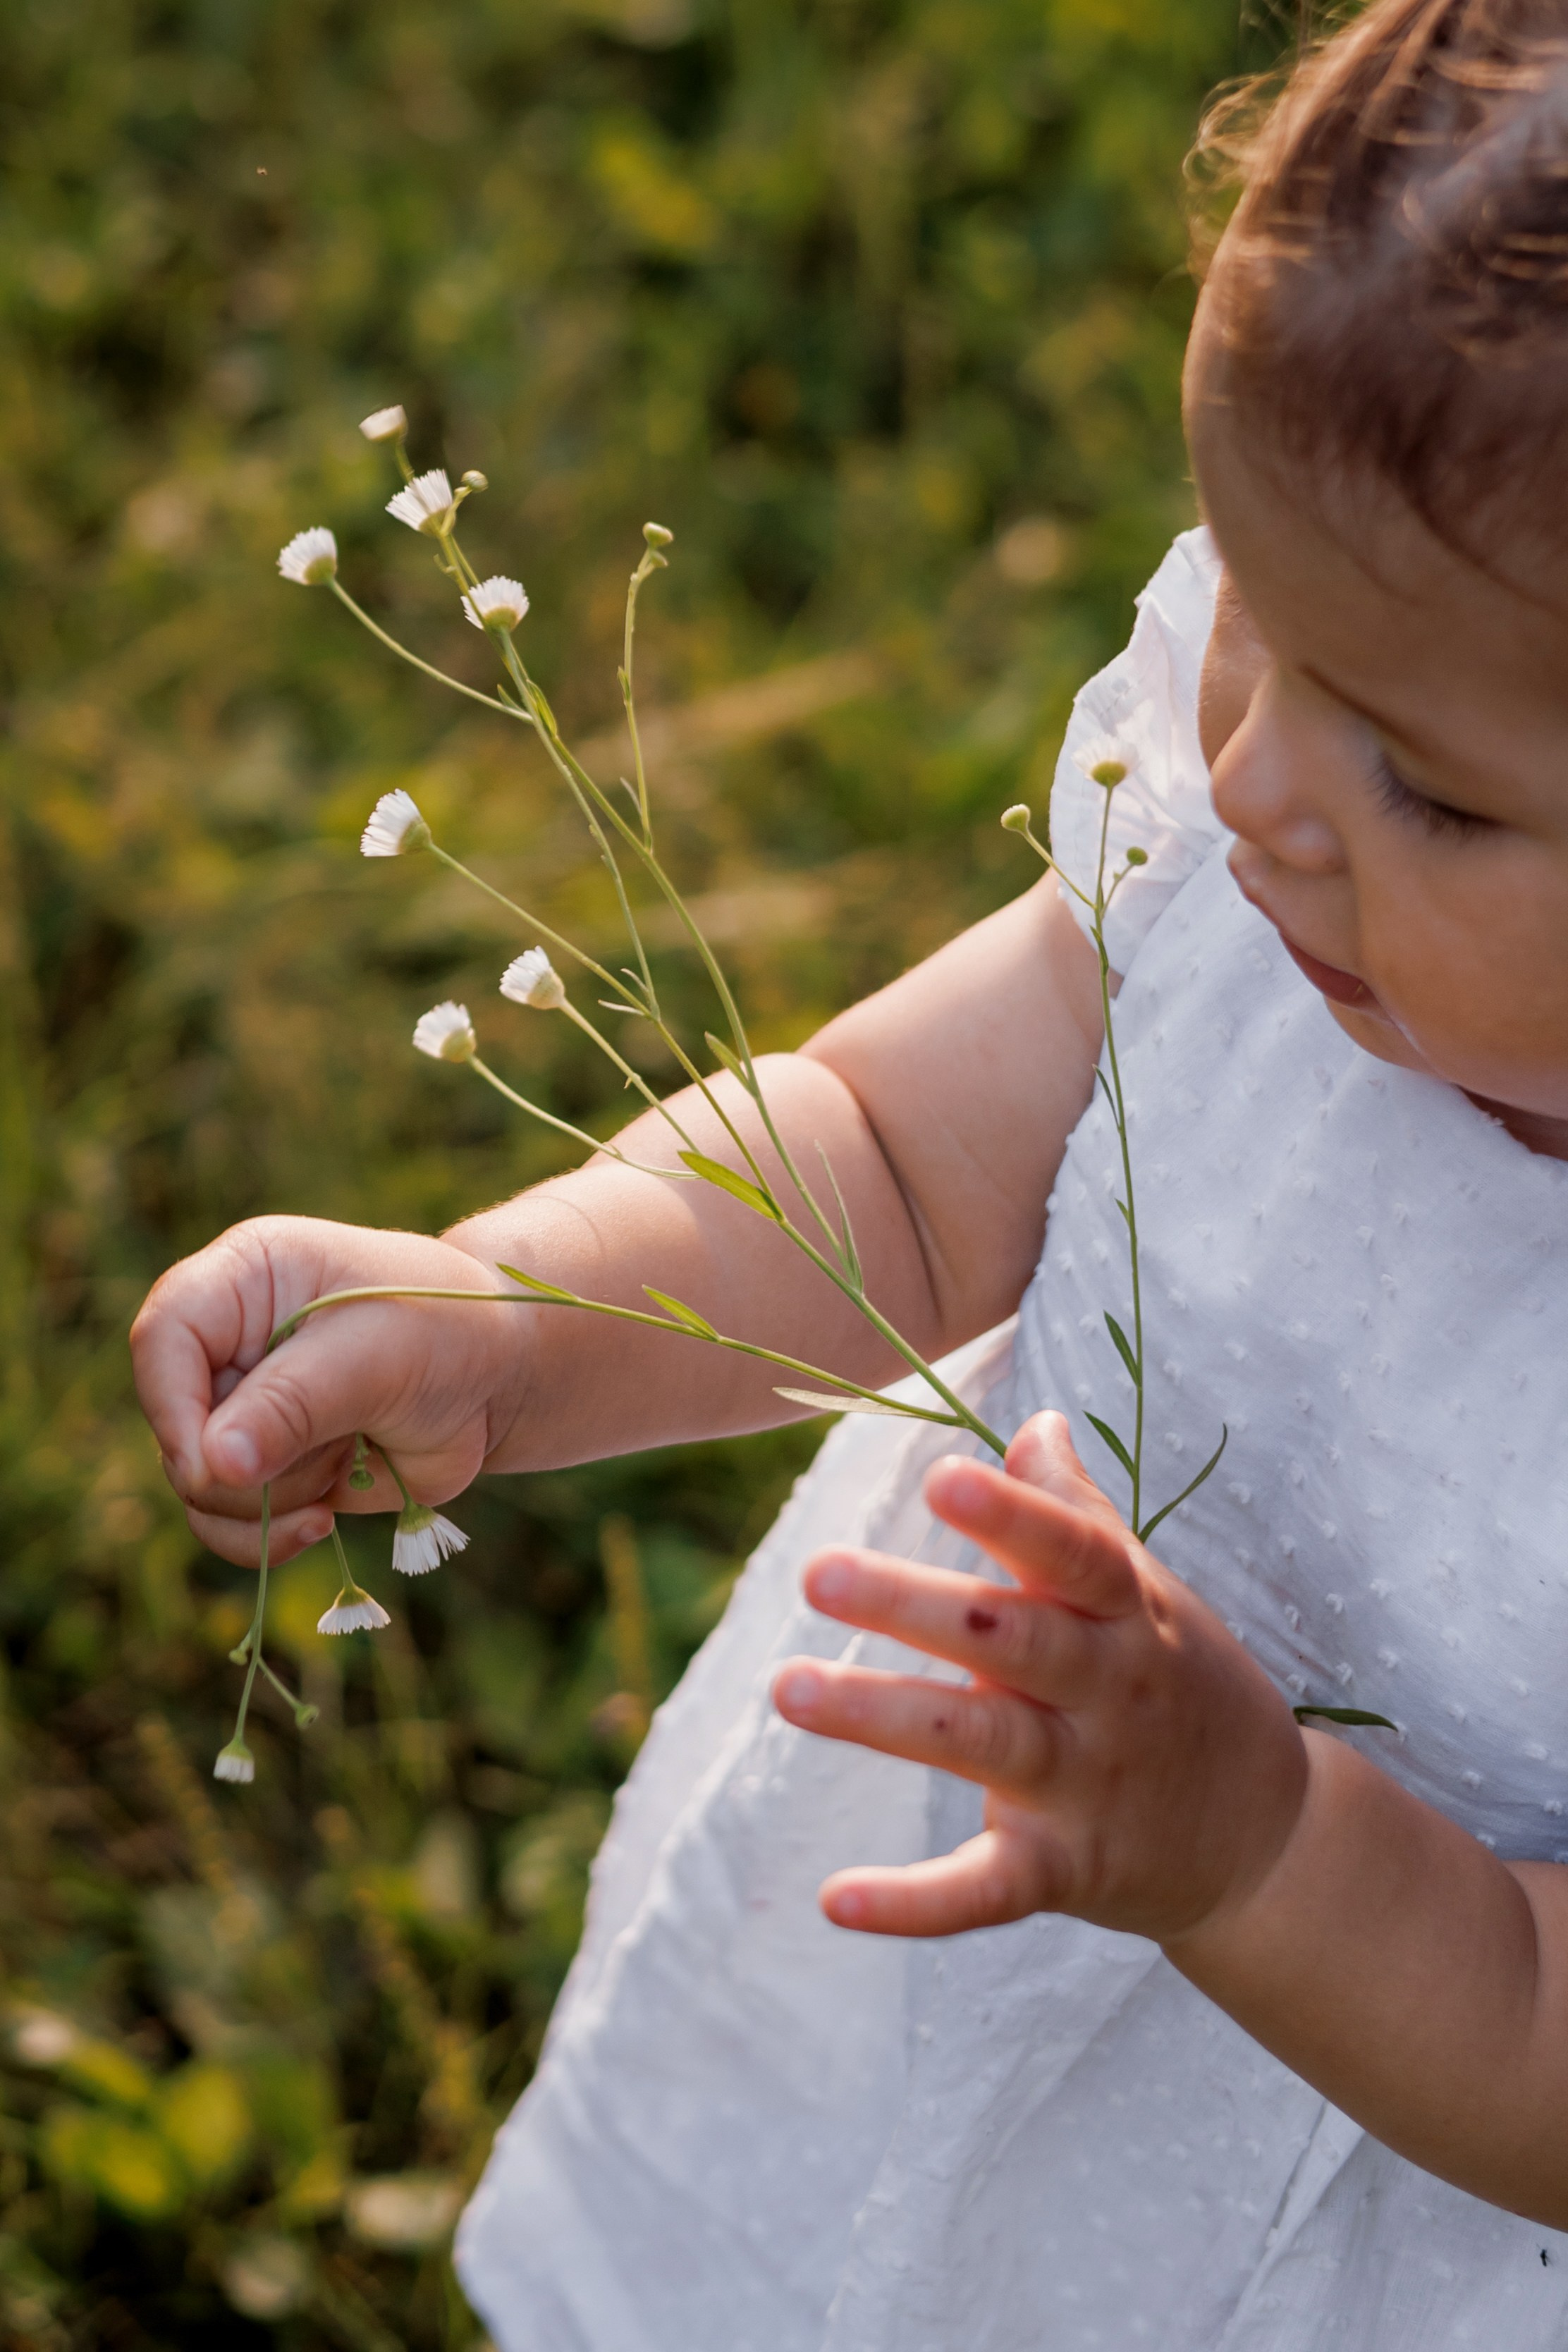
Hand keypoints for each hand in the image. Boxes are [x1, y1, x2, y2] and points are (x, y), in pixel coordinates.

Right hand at [131, 1215, 526, 1565]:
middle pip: (176, 1426)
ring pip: (200, 1485)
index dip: (174, 1406)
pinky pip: (228, 1523)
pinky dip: (268, 1536)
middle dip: (249, 1464)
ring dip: (270, 1500)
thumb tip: (213, 1466)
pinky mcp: (268, 1467)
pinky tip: (320, 1522)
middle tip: (335, 1446)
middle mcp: (227, 1344)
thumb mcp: (377, 1354)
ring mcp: (242, 1410)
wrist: (498, 1375)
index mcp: (242, 1279)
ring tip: (345, 1462)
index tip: (218, 1463)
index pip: (163, 1337)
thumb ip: (294, 1404)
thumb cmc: (446, 1330)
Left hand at [771, 1410, 1306, 1942]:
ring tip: (787, 1687)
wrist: (1270, 1836)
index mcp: (1126, 1612)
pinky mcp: (1066, 1870)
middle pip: (1012, 1638)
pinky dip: (914, 1902)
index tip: (942, 1477)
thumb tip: (1031, 1421)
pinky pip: (987, 1889)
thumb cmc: (1179, 1683)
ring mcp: (1087, 1783)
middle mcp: (1108, 1690)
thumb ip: (1076, 1513)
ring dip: (884, 1715)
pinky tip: (834, 1898)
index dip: (1012, 1515)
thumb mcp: (1147, 1594)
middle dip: (917, 1606)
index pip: (1072, 1552)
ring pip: (983, 1742)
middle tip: (817, 1569)